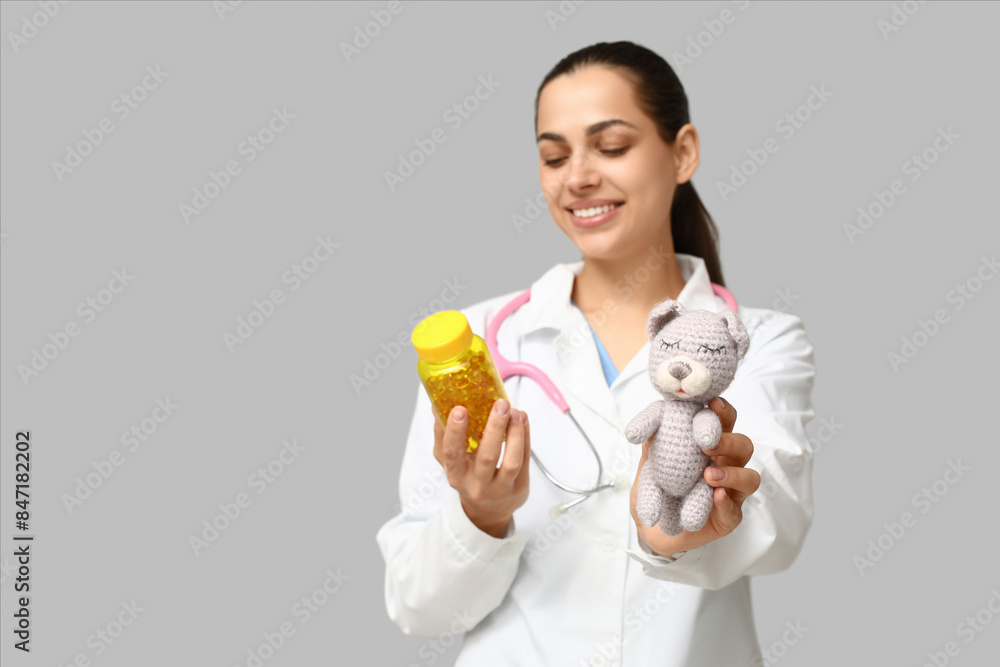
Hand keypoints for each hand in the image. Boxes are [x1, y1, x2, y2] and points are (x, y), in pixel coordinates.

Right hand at [433, 398, 530, 537]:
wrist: (488, 510)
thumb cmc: (467, 478)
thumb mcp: (451, 461)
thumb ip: (443, 435)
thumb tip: (435, 406)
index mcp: (456, 476)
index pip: (452, 454)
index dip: (455, 432)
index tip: (460, 409)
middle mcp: (478, 486)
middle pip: (487, 457)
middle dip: (495, 427)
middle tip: (500, 404)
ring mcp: (501, 489)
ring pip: (512, 461)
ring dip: (516, 433)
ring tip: (515, 411)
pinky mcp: (520, 487)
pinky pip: (525, 460)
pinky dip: (525, 436)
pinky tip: (522, 419)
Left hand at [630, 396, 759, 554]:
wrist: (652, 528)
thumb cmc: (657, 488)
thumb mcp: (648, 465)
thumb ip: (652, 446)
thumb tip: (648, 426)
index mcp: (711, 444)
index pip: (725, 422)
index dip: (723, 411)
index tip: (712, 403)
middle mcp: (727, 464)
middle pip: (744, 446)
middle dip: (729, 441)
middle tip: (707, 443)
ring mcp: (732, 491)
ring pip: (750, 478)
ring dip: (732, 474)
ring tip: (709, 475)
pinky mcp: (729, 517)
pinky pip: (735, 510)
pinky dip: (725, 503)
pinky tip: (714, 497)